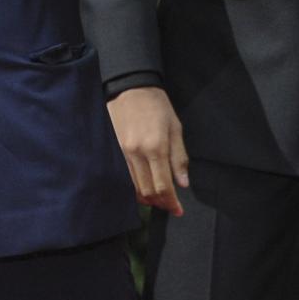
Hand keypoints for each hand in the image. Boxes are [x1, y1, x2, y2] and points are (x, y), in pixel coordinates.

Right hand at [107, 87, 188, 214]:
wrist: (131, 88)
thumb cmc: (158, 106)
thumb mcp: (176, 128)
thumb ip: (179, 158)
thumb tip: (182, 184)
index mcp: (156, 147)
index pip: (163, 185)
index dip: (171, 202)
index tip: (178, 210)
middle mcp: (137, 154)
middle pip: (147, 190)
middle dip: (160, 203)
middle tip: (171, 207)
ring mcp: (124, 154)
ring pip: (135, 187)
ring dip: (148, 198)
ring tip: (160, 201)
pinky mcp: (116, 152)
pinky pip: (126, 177)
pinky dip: (136, 187)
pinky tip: (145, 188)